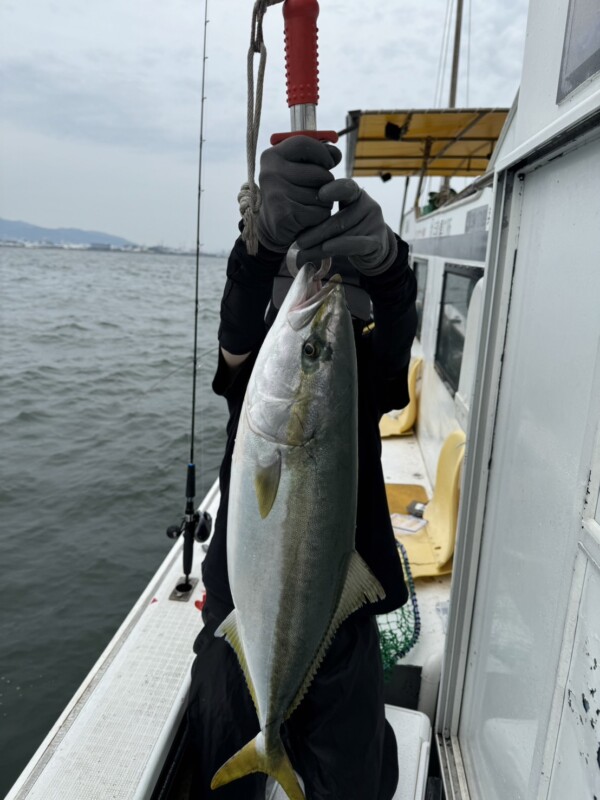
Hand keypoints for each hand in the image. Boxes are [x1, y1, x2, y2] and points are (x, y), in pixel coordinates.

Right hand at [257, 136, 341, 252]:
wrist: (273, 227)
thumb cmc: (291, 193)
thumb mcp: (298, 169)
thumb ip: (316, 156)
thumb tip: (336, 154)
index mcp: (271, 157)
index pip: (303, 144)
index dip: (322, 153)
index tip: (329, 162)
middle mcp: (270, 173)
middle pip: (319, 173)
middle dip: (326, 184)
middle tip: (312, 192)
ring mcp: (275, 194)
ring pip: (322, 195)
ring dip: (323, 203)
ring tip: (307, 206)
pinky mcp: (284, 215)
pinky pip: (319, 212)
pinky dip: (320, 217)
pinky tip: (307, 219)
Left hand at [295, 179, 397, 275]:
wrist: (373, 249)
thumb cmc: (347, 230)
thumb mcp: (336, 217)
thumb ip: (322, 216)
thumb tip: (294, 222)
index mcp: (356, 194)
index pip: (346, 188)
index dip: (334, 190)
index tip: (320, 195)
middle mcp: (368, 205)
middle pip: (339, 218)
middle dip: (316, 231)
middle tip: (299, 241)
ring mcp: (374, 223)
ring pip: (344, 234)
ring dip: (321, 245)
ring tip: (303, 253)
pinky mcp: (377, 242)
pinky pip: (356, 244)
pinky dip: (340, 246)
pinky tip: (325, 249)